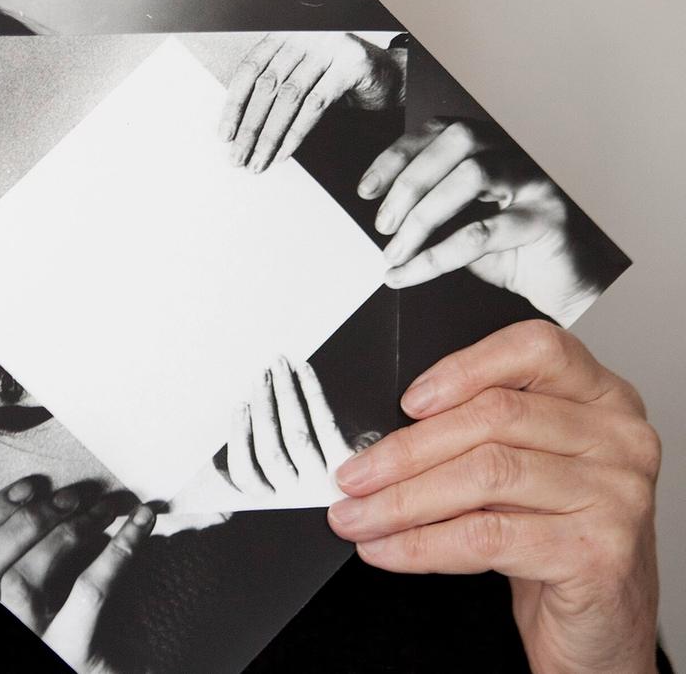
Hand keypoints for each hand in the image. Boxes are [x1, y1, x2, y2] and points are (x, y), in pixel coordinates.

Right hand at [0, 480, 154, 673]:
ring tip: (104, 511)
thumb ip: (20, 564)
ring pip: (27, 578)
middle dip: (30, 519)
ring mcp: (28, 645)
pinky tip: (140, 524)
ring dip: (68, 531)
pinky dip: (118, 549)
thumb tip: (38, 503)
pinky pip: (89, 591)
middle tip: (71, 497)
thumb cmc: (72, 634)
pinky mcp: (68, 655)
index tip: (29, 488)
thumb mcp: (33, 603)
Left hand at [219, 32, 404, 172]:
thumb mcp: (301, 78)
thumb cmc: (339, 79)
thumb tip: (239, 129)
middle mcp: (305, 36)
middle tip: (238, 156)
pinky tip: (284, 152)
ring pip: (289, 97)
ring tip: (259, 160)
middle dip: (249, 127)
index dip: (234, 105)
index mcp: (286, 35)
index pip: (250, 70)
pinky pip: (315, 105)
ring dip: (270, 136)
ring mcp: (328, 47)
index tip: (225, 134)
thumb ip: (274, 90)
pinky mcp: (349, 64)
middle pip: (267, 86)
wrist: (389, 76)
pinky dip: (296, 133)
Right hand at [221, 356, 357, 497]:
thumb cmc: (320, 474)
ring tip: (278, 366)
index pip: (244, 476)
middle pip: (270, 451)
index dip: (238, 439)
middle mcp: (296, 498)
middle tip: (260, 375)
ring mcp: (322, 484)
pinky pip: (324, 423)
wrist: (372, 495)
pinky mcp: (347, 466)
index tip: (239, 406)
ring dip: (283, 394)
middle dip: (262, 406)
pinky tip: (303, 371)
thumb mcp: (281, 481)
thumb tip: (242, 415)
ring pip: (295, 434)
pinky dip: (311, 392)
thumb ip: (257, 463)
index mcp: (272, 502)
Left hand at [328, 322, 660, 673]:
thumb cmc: (553, 533)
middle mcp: (619, 437)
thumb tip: (380, 437)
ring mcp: (616, 493)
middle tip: (352, 476)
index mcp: (602, 397)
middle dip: (406, 451)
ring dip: (402, 500)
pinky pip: (487, 536)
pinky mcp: (598, 551)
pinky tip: (388, 550)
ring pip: (484, 475)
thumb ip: (477, 434)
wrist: (600, 621)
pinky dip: (422, 544)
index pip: (535, 349)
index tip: (406, 401)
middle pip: (494, 418)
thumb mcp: (524, 468)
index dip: (465, 368)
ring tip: (357, 517)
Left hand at [359, 117, 606, 324]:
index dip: (398, 155)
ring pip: (472, 177)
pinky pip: (481, 234)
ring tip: (394, 252)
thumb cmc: (512, 252)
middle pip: (457, 143)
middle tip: (382, 225)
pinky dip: (435, 257)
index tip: (366, 190)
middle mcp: (518, 155)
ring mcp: (537, 183)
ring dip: (422, 218)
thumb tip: (382, 214)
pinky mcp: (547, 220)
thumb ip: (431, 208)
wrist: (567, 286)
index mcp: (494, 148)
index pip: (440, 131)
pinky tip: (408, 274)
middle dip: (409, 183)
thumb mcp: (462, 224)